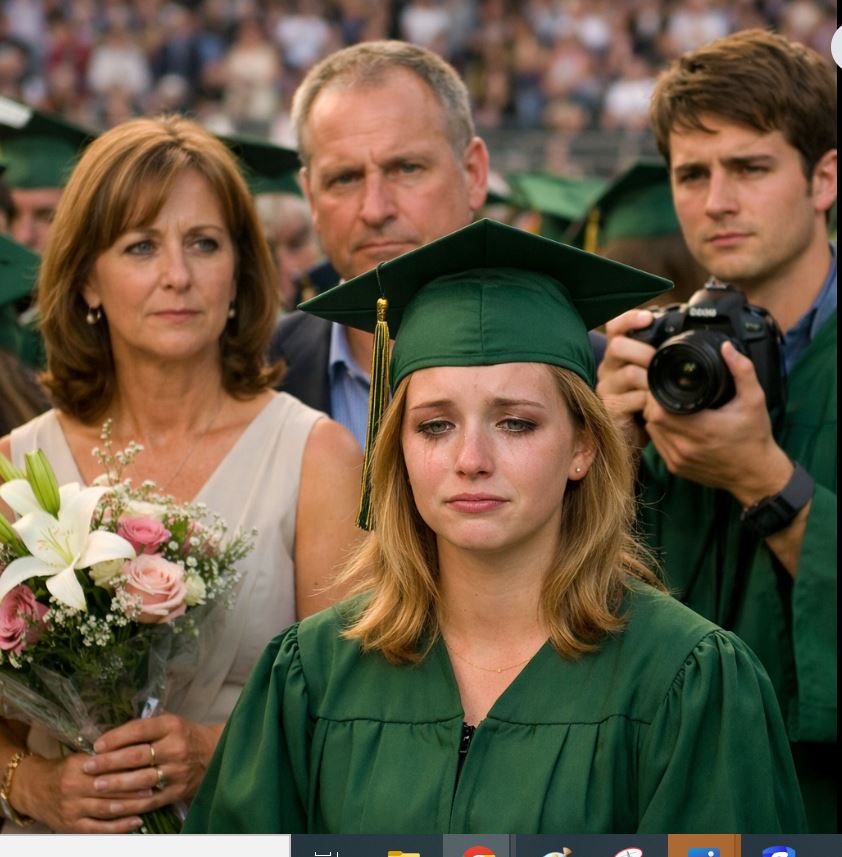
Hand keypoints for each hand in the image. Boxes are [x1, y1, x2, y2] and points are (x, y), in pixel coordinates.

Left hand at [11, 714, 221, 832]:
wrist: (216, 753)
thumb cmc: (186, 735)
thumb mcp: (170, 723)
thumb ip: (145, 729)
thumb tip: (109, 739)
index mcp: (172, 725)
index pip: (139, 730)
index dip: (116, 738)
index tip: (97, 745)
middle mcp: (175, 747)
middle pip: (137, 755)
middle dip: (109, 762)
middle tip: (88, 766)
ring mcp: (177, 771)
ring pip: (141, 780)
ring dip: (116, 784)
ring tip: (96, 786)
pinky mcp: (177, 791)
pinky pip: (150, 800)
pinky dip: (130, 804)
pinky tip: (113, 806)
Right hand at [11, 752, 146, 833]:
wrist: (35, 789)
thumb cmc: (65, 769)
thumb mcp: (81, 757)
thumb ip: (105, 757)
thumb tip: (137, 751)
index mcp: (79, 767)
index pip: (109, 766)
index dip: (130, 766)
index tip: (151, 764)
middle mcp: (74, 789)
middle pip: (111, 788)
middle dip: (136, 787)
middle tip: (157, 783)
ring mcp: (73, 810)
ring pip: (107, 809)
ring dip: (132, 806)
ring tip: (152, 801)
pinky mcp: (72, 826)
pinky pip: (99, 829)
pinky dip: (119, 827)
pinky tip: (136, 821)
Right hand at [596, 309, 655, 447]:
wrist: (634, 434)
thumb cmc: (646, 401)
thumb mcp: (652, 374)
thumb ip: (659, 356)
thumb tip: (687, 336)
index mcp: (618, 355)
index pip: (615, 327)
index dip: (629, 319)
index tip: (648, 318)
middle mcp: (608, 368)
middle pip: (617, 346)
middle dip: (644, 352)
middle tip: (659, 362)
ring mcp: (606, 388)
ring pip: (629, 373)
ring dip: (652, 380)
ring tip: (663, 388)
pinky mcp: (610, 408)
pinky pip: (633, 399)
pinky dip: (650, 401)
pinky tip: (656, 406)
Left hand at [642, 342, 791, 502]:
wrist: (756, 475)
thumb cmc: (755, 438)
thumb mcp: (754, 400)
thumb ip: (742, 371)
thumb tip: (726, 348)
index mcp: (703, 429)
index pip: (660, 409)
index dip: (657, 394)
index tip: (666, 384)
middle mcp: (686, 447)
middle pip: (652, 418)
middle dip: (654, 402)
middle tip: (666, 391)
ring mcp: (678, 460)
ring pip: (651, 431)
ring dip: (655, 417)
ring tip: (668, 404)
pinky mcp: (675, 468)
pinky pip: (657, 445)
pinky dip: (660, 432)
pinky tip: (671, 423)